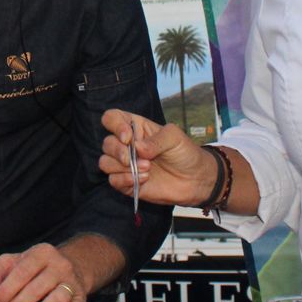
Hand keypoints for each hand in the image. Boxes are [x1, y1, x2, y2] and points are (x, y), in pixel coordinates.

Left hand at [0, 243, 88, 301]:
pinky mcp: (82, 299)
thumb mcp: (14, 262)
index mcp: (41, 253)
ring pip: (58, 301)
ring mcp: (73, 282)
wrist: (72, 265)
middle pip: (37, 288)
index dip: (6, 290)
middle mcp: (60, 265)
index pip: (22, 271)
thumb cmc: (36, 267)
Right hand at [99, 108, 216, 206]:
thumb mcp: (174, 138)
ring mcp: (126, 165)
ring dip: (122, 167)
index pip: (111, 119)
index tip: (128, 138)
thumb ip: (156, 140)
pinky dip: (125, 180)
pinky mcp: (127, 182)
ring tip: (147, 169)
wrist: (196, 179)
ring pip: (105, 162)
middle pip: (106, 143)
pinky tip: (145, 179)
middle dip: (118, 151)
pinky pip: (112, 181)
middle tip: (140, 158)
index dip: (115, 126)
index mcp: (135, 128)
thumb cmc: (185, 153)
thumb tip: (137, 148)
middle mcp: (127, 145)